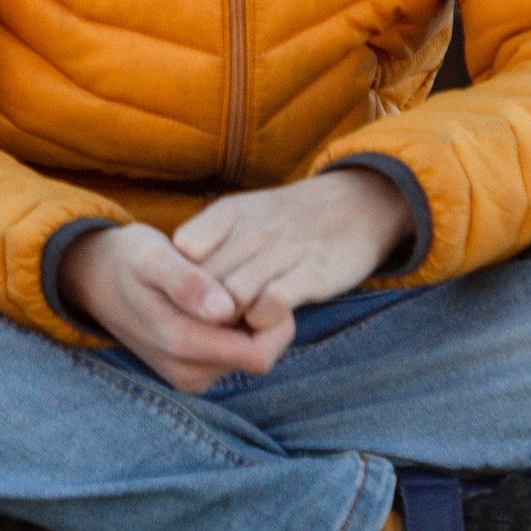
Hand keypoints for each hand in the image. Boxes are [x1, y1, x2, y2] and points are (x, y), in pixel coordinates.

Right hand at [57, 221, 295, 392]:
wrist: (95, 279)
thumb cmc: (129, 259)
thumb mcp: (151, 255)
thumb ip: (186, 283)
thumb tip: (225, 312)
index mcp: (182, 346)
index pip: (261, 354)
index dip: (272, 318)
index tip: (260, 280)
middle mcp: (189, 373)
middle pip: (260, 355)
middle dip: (263, 319)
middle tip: (244, 276)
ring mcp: (190, 377)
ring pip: (250, 355)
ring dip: (249, 323)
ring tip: (225, 286)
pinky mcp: (192, 373)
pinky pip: (234, 355)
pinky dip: (236, 329)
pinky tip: (217, 300)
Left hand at [179, 170, 414, 317]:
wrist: (357, 204)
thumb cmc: (286, 220)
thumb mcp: (241, 215)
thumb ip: (207, 240)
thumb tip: (173, 273)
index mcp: (229, 211)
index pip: (184, 250)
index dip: (181, 283)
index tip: (185, 298)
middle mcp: (253, 228)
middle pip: (205, 279)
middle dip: (201, 308)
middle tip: (207, 323)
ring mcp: (284, 249)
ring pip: (233, 294)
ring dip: (229, 319)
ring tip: (235, 326)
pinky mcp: (315, 272)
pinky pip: (274, 302)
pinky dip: (263, 319)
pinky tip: (266, 320)